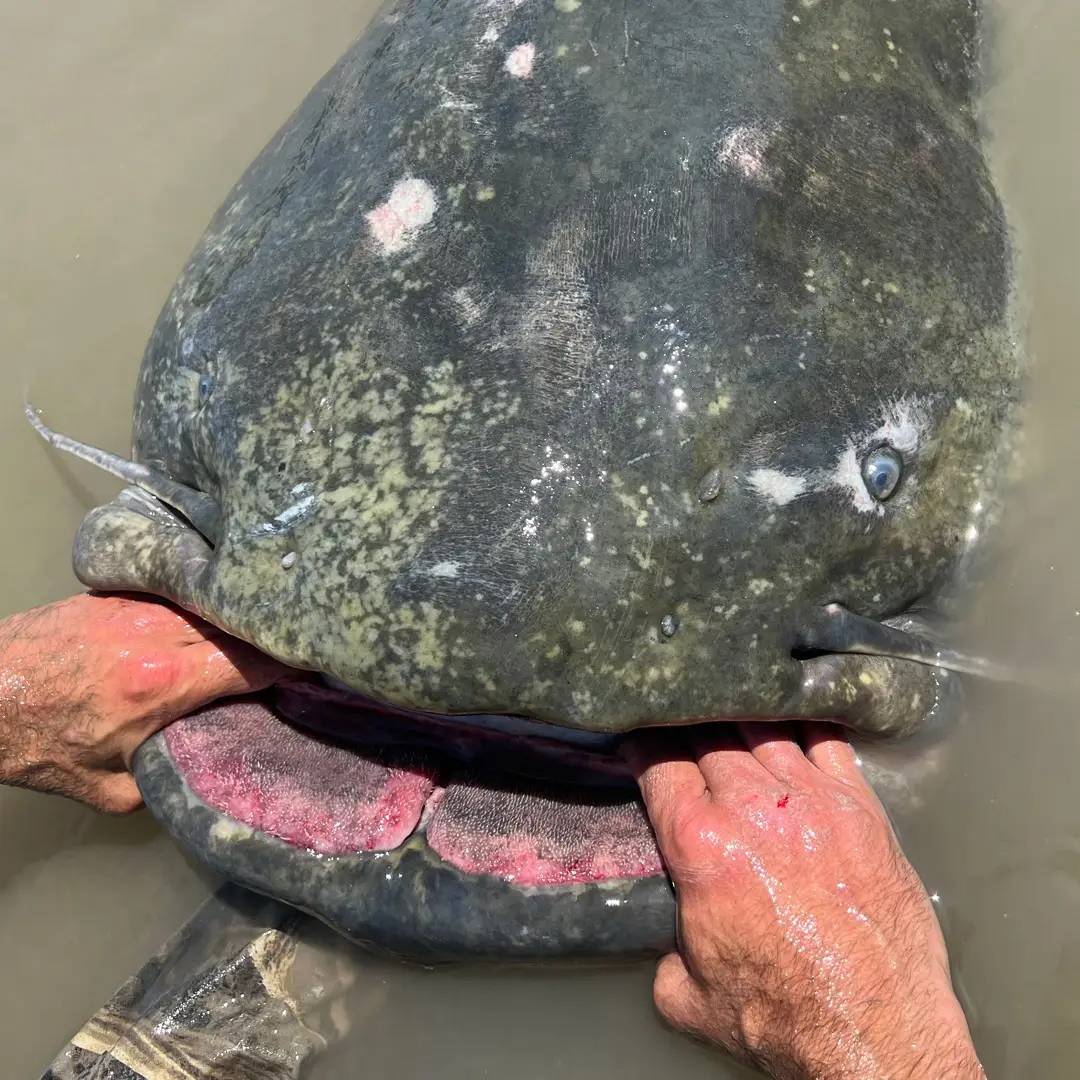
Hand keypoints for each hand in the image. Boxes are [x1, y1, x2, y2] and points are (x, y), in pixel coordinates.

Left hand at [0, 593, 288, 811]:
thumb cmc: (39, 746)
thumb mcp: (109, 789)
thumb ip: (168, 777)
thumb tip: (204, 767)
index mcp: (161, 685)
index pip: (250, 664)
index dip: (286, 667)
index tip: (308, 673)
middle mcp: (156, 636)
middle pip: (238, 626)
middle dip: (269, 639)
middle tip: (294, 652)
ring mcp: (137, 607)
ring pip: (211, 605)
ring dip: (238, 620)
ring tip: (259, 633)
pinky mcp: (118, 594)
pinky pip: (180, 595)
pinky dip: (204, 608)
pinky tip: (214, 618)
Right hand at [626, 722, 982, 1079]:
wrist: (875, 1035)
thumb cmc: (784, 1018)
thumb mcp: (685, 996)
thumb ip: (661, 945)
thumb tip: (664, 929)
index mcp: (701, 846)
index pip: (658, 762)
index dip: (641, 743)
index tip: (639, 736)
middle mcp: (751, 809)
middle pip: (707, 735)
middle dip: (686, 726)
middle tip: (680, 723)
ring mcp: (811, 800)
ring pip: (761, 727)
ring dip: (738, 719)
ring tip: (729, 712)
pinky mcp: (859, 805)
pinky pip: (825, 738)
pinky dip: (800, 722)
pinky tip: (789, 718)